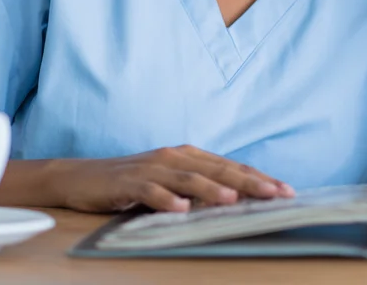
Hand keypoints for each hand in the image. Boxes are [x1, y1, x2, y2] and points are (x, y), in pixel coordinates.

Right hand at [42, 146, 295, 212]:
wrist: (81, 177)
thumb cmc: (131, 182)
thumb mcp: (170, 182)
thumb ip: (199, 189)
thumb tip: (238, 202)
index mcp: (189, 157)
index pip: (231, 167)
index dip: (259, 178)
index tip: (286, 191)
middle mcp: (175, 157)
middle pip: (218, 170)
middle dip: (250, 182)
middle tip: (276, 194)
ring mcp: (152, 168)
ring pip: (189, 178)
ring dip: (212, 189)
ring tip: (233, 199)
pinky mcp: (129, 182)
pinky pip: (151, 191)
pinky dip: (166, 200)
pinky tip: (180, 210)